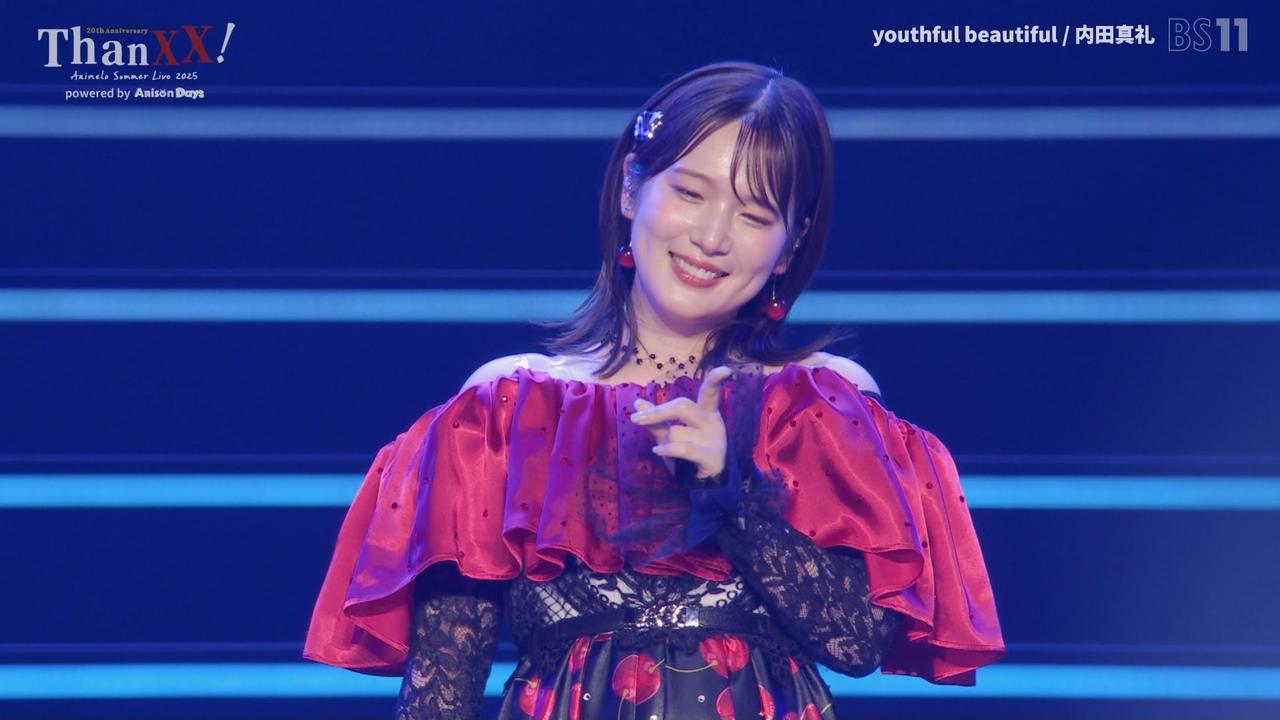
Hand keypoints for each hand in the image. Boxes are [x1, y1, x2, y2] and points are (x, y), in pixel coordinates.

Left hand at [630, 366, 733, 482]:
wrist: (706, 486)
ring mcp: (714, 440)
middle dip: (658, 412)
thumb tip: (637, 403)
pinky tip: (658, 451)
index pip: (710, 393)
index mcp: (706, 413)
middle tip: (636, 419)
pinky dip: (668, 449)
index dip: (715, 380)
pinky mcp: (711, 458)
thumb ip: (656, 420)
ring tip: (667, 451)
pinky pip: (684, 448)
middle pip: (684, 406)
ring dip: (665, 441)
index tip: (725, 370)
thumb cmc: (689, 456)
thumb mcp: (670, 435)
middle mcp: (712, 423)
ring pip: (677, 431)